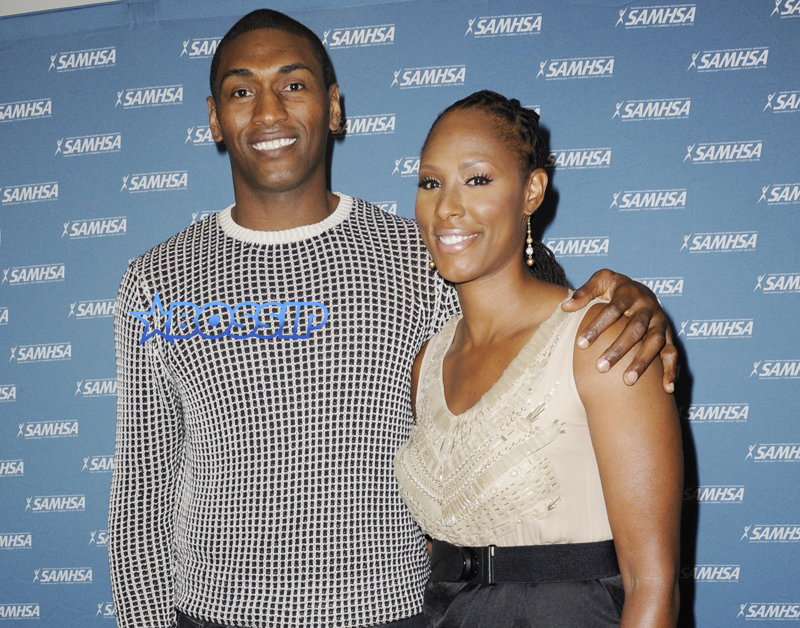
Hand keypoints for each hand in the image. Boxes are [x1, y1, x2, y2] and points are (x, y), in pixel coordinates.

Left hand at [562, 269, 676, 392]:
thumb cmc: (615, 287)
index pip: (612, 310)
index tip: (581, 344)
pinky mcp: (669, 335)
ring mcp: (660, 322)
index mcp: (629, 293)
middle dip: (619, 349)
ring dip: (642, 362)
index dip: (597, 326)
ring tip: (627, 381)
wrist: (640, 288)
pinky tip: (666, 388)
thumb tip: (565, 306)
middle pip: (635, 329)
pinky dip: (671, 370)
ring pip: (655, 343)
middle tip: (601, 367)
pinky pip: (672, 353)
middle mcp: (648, 308)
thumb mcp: (601, 281)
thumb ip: (584, 292)